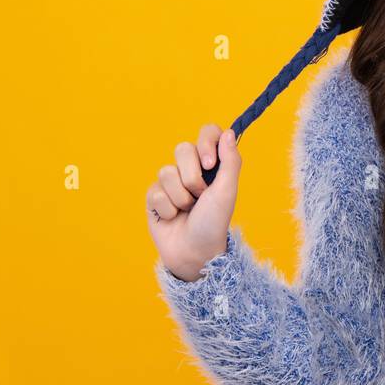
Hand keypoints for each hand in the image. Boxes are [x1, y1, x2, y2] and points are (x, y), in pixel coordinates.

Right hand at [145, 125, 240, 281]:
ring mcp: (171, 182)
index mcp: (211, 164)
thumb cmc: (214, 222)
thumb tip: (228, 132)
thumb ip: (230, 161)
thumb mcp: (227, 191)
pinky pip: (155, 191)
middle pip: (182, 149)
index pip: (207, 132)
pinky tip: (172, 218)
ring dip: (180, 197)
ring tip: (187, 211)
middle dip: (192, 177)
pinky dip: (167, 208)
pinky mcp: (154, 196)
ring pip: (166, 171)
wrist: (194, 251)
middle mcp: (190, 169)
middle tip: (200, 196)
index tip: (209, 164)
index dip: (205, 143)